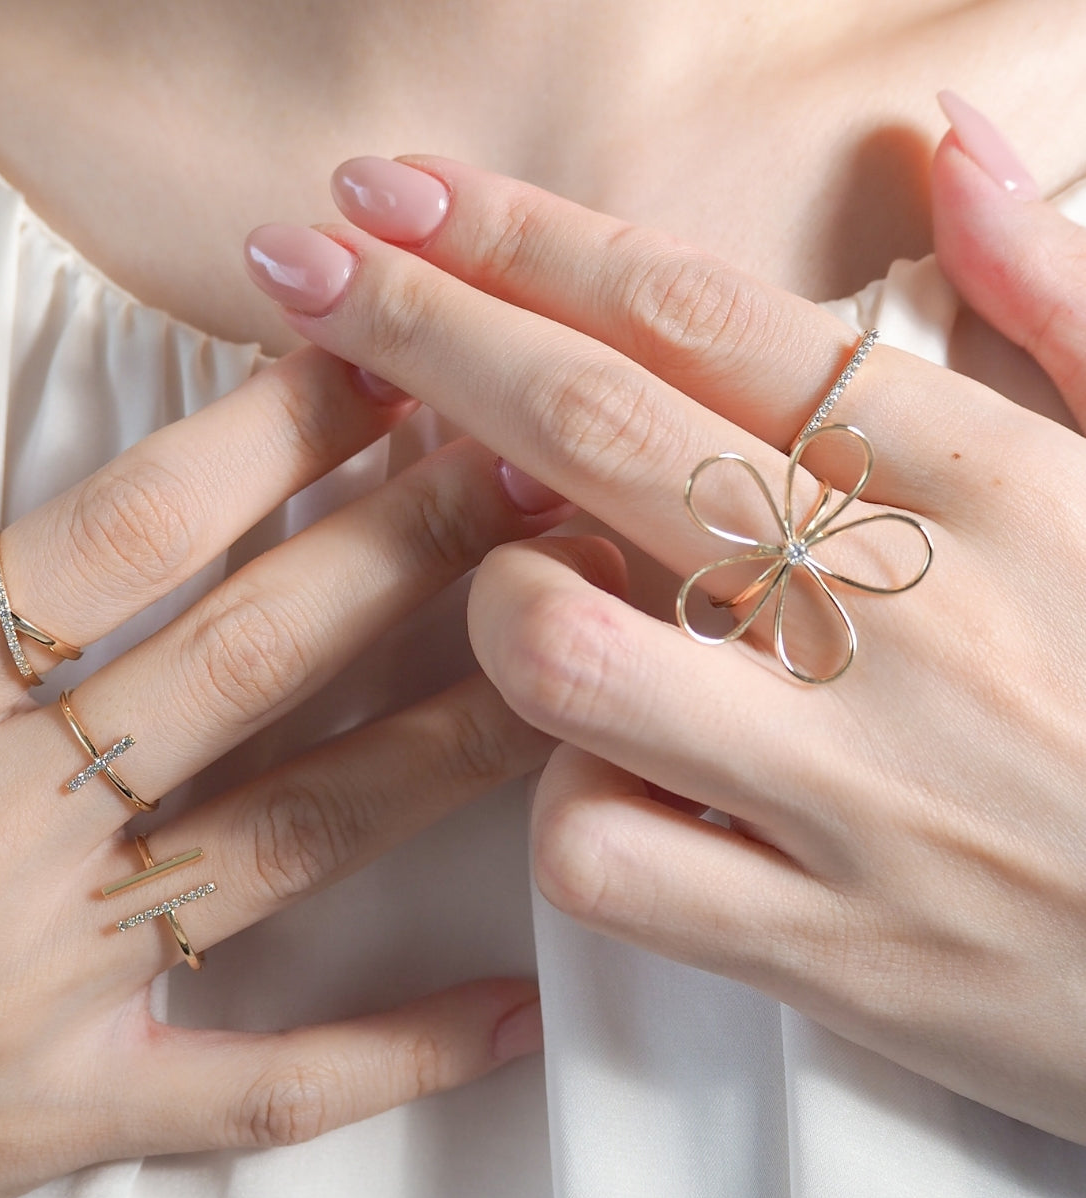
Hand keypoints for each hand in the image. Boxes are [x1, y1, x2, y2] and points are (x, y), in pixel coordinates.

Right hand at [0, 340, 565, 1197]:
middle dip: (409, 554)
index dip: (276, 437)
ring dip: (444, 749)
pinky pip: (255, 1089)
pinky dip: (392, 1055)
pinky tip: (515, 1010)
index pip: (132, 532)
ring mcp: (45, 974)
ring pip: (288, 839)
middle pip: (252, 658)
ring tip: (575, 673)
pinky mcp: (64, 1107)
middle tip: (538, 479)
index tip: (386, 373)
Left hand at [241, 126, 1085, 1145]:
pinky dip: (568, 810)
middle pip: (594, 436)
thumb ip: (1057, 304)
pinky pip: (598, 854)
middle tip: (296, 269)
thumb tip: (945, 144)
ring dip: (500, 610)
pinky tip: (621, 793)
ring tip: (533, 606)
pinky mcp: (818, 944)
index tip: (392, 197)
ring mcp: (849, 792)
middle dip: (419, 336)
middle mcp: (900, 622)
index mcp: (981, 487)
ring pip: (561, 656)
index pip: (700, 320)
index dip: (523, 242)